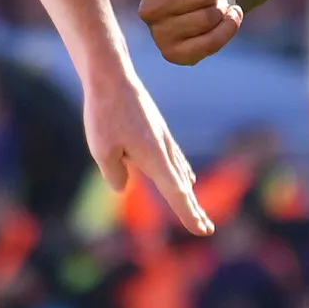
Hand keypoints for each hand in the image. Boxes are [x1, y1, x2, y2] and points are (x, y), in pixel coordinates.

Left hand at [85, 75, 214, 236]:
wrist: (112, 76)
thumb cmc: (104, 113)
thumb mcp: (102, 149)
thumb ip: (114, 174)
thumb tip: (122, 187)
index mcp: (154, 157)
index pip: (176, 193)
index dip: (188, 214)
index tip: (202, 231)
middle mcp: (164, 149)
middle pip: (183, 186)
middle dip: (193, 209)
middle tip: (206, 229)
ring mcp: (162, 138)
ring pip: (180, 171)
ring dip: (188, 192)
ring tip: (195, 209)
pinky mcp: (157, 129)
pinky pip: (175, 158)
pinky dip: (182, 173)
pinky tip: (186, 176)